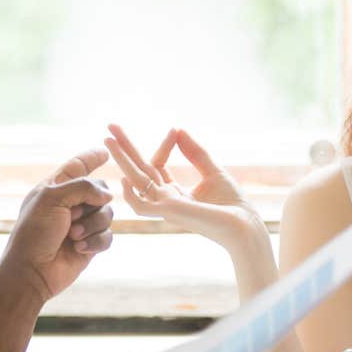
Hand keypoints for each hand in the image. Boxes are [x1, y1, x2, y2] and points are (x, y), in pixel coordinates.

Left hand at [0, 149, 115, 303]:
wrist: (33, 272)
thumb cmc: (34, 234)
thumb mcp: (52, 199)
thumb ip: (83, 187)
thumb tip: (108, 195)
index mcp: (55, 188)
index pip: (77, 166)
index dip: (91, 158)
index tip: (106, 150)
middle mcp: (70, 204)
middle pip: (101, 190)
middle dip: (93, 202)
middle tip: (73, 216)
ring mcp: (82, 224)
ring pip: (107, 214)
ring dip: (92, 225)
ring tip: (73, 236)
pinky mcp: (90, 243)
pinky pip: (108, 236)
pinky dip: (95, 241)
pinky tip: (79, 249)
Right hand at [106, 124, 267, 257]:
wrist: (244, 224)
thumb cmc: (232, 204)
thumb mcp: (212, 171)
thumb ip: (195, 152)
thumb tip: (179, 129)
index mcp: (175, 192)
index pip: (158, 165)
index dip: (164, 146)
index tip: (174, 130)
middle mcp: (165, 200)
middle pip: (140, 170)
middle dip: (125, 149)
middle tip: (111, 126)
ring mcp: (165, 206)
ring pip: (136, 180)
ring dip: (122, 160)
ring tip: (108, 139)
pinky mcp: (168, 212)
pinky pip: (141, 205)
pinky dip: (131, 194)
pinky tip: (123, 177)